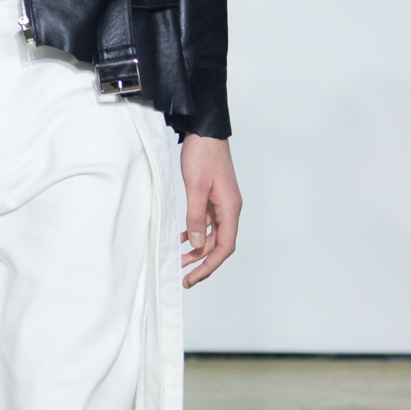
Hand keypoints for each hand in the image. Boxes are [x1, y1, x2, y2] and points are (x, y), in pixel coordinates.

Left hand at [178, 135, 240, 287]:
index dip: (209, 265)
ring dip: (198, 249)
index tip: (193, 278)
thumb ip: (196, 217)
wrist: (205, 131)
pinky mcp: (213, 198)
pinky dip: (196, 233)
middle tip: (184, 277)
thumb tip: (199, 244)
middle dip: (202, 262)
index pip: (225, 246)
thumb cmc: (203, 155)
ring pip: (212, 235)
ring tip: (179, 260)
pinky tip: (183, 239)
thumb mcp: (196, 187)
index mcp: (230, 208)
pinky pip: (207, 222)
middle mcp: (230, 209)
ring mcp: (222, 204)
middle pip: (219, 244)